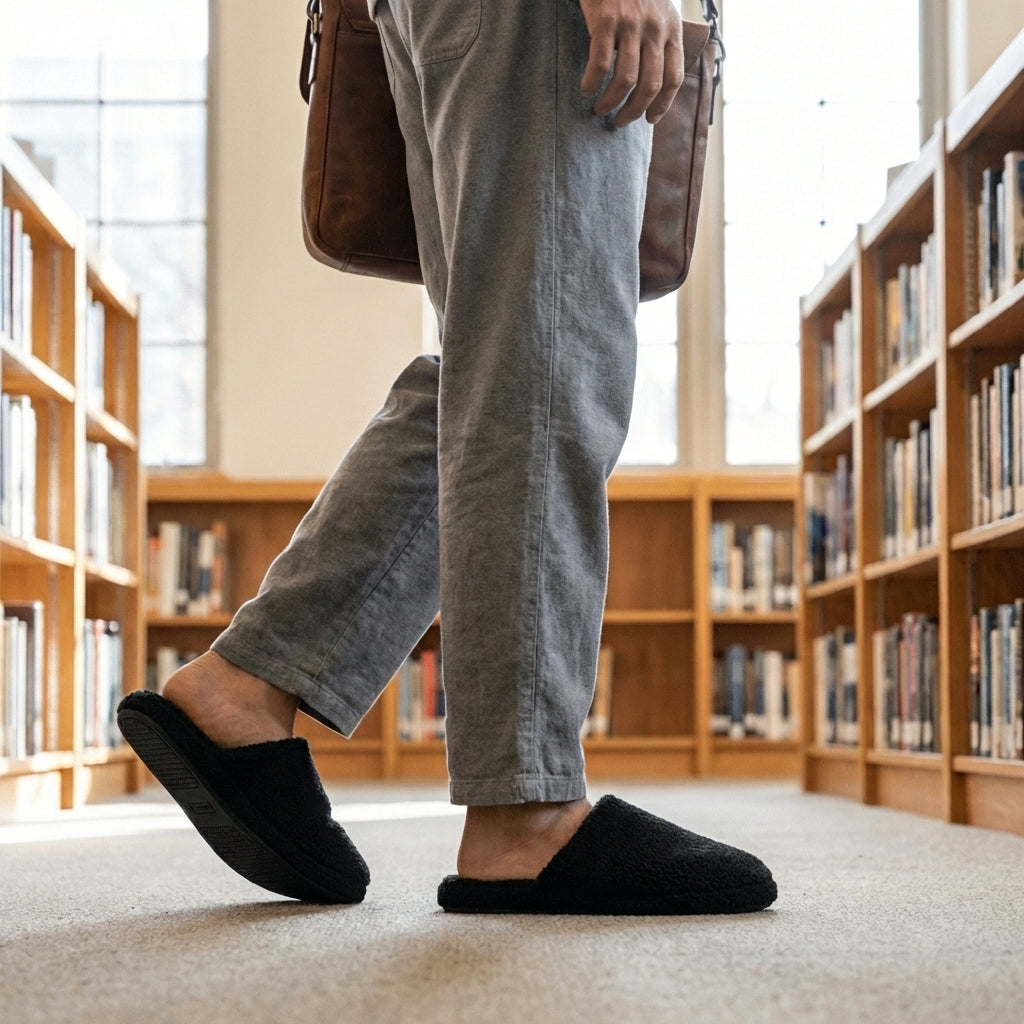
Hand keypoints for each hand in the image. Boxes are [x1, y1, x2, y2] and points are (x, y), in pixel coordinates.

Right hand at [579, 0, 683, 125]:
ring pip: (625, 80)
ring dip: (611, 102)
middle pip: (650, 85)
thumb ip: (658, 39)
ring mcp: (630, 24)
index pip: (673, 77)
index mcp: (671, 29)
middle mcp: (654, 29)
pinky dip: (592, 83)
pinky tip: (586, 89)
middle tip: (620, 121)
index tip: (650, 119)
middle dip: (634, 111)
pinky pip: (600, 64)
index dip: (662, 105)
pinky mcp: (606, 20)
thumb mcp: (658, 11)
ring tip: (600, 109)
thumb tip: (652, 77)